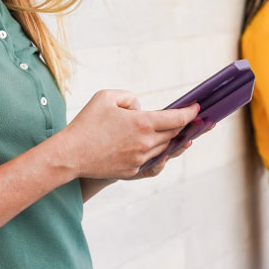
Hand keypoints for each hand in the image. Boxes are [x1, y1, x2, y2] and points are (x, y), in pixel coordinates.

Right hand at [59, 90, 198, 178]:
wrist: (70, 154)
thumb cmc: (86, 123)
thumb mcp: (106, 97)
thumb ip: (130, 98)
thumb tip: (141, 109)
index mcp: (143, 123)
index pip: (176, 118)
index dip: (190, 113)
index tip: (197, 108)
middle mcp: (146, 143)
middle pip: (174, 134)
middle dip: (185, 126)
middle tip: (194, 120)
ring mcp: (140, 159)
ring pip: (164, 148)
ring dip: (173, 140)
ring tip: (183, 134)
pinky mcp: (132, 171)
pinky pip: (151, 161)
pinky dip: (158, 152)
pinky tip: (161, 147)